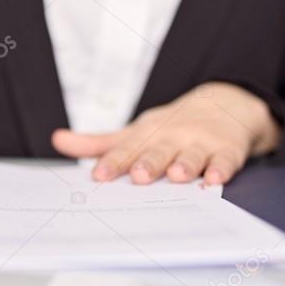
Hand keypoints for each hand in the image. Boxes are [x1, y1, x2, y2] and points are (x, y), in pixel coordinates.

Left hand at [51, 83, 280, 184]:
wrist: (224, 105)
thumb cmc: (169, 128)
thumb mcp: (135, 132)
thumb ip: (98, 143)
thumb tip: (57, 140)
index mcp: (147, 133)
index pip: (126, 149)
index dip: (113, 162)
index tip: (98, 176)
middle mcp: (172, 136)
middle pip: (158, 151)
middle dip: (149, 163)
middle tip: (139, 177)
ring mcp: (201, 142)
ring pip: (192, 156)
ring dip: (185, 165)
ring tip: (177, 176)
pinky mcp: (227, 150)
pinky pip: (225, 161)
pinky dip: (221, 170)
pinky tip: (215, 180)